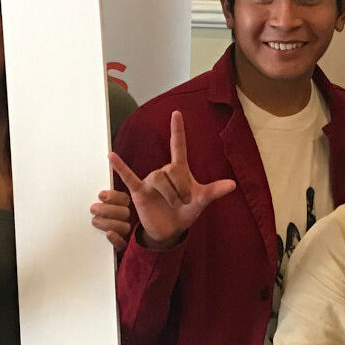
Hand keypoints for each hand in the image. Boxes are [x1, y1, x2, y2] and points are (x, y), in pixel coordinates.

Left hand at [89, 189, 131, 252]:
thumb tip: (83, 187)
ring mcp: (123, 233)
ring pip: (124, 227)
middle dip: (108, 210)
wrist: (85, 242)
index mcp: (121, 207)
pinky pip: (122, 243)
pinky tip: (108, 234)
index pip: (124, 199)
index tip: (100, 195)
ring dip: (110, 223)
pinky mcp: (120, 246)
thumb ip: (93, 200)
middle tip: (93, 209)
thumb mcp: (91, 207)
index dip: (113, 196)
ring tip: (94, 221)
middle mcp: (125, 219)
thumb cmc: (87, 221)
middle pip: (125, 212)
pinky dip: (116, 238)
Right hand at [109, 111, 235, 248]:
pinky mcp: (139, 191)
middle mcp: (164, 172)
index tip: (176, 113)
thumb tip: (233, 184)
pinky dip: (121, 167)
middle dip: (181, 188)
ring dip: (170, 193)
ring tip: (175, 204)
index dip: (177, 130)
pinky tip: (111, 156)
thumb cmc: (186, 211)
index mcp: (180, 170)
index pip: (178, 146)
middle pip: (171, 170)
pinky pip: (128, 177)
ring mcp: (150, 181)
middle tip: (185, 201)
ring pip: (159, 178)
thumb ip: (214, 191)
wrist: (170, 230)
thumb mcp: (202, 201)